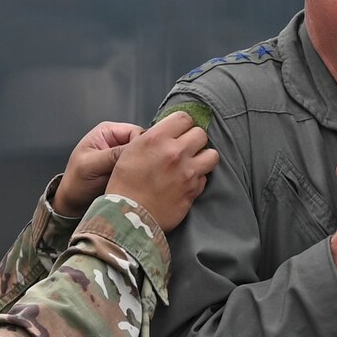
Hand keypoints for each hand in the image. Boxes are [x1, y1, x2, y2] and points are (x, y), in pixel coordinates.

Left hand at [54, 122, 144, 216]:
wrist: (72, 204)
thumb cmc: (75, 182)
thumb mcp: (90, 166)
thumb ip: (112, 155)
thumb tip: (137, 148)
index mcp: (108, 132)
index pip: (136, 131)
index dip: (141, 145)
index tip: (140, 161)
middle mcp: (118, 141)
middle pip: (143, 144)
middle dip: (142, 158)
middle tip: (138, 172)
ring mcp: (123, 156)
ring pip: (144, 158)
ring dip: (142, 169)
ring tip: (135, 180)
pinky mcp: (128, 171)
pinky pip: (142, 170)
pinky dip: (141, 177)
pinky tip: (137, 185)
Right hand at [104, 111, 219, 232]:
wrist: (127, 218)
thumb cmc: (124, 185)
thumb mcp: (130, 152)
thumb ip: (152, 139)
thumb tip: (168, 134)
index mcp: (157, 139)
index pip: (184, 118)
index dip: (182, 125)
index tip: (179, 132)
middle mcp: (175, 152)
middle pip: (201, 134)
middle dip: (193, 140)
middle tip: (185, 149)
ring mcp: (188, 173)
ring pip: (212, 155)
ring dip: (203, 158)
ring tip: (192, 164)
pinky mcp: (193, 191)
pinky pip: (205, 178)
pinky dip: (198, 179)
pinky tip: (185, 183)